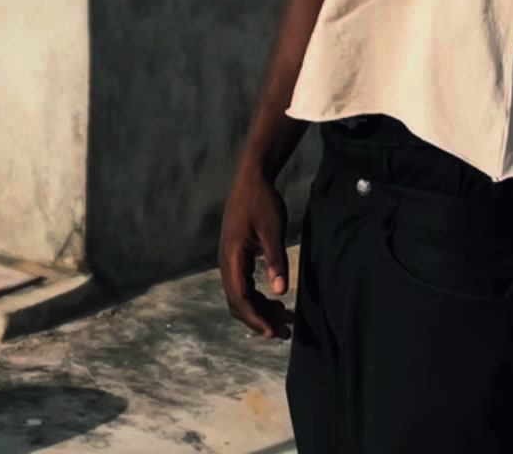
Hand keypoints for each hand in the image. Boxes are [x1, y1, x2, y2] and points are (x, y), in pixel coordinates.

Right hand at [218, 166, 291, 340]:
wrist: (251, 178)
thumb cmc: (262, 201)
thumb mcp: (272, 230)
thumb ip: (275, 261)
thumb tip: (280, 292)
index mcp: (232, 257)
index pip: (240, 299)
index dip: (255, 319)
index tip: (273, 333)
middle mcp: (227, 262)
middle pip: (238, 302)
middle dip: (260, 320)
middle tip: (285, 332)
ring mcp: (230, 259)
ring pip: (241, 295)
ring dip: (261, 310)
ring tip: (285, 320)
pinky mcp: (237, 255)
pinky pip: (244, 284)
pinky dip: (259, 297)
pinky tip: (276, 300)